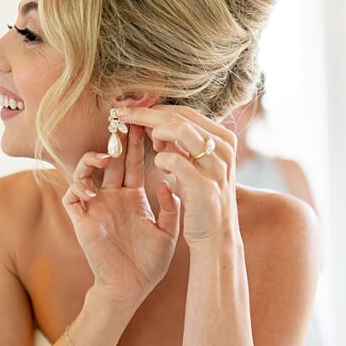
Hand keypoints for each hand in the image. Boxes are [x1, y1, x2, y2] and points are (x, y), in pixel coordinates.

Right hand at [61, 122, 181, 311]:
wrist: (131, 287)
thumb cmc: (150, 263)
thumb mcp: (169, 231)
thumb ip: (171, 206)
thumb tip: (168, 181)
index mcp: (133, 197)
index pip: (133, 163)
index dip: (136, 144)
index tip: (143, 124)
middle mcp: (112, 197)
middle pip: (111, 161)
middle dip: (115, 142)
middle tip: (121, 123)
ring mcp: (95, 206)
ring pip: (86, 172)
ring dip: (93, 160)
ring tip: (105, 157)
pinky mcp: (81, 219)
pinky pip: (72, 196)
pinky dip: (78, 189)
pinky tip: (93, 193)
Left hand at [117, 104, 238, 247]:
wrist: (216, 237)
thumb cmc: (202, 199)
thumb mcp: (195, 166)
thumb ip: (181, 145)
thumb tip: (157, 125)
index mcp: (223, 139)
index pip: (185, 112)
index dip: (155, 109)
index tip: (132, 110)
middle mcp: (223, 147)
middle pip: (179, 116)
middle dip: (145, 114)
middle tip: (122, 115)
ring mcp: (216, 165)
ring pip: (178, 129)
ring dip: (154, 131)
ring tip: (147, 142)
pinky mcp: (204, 186)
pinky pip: (174, 160)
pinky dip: (161, 159)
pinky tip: (160, 167)